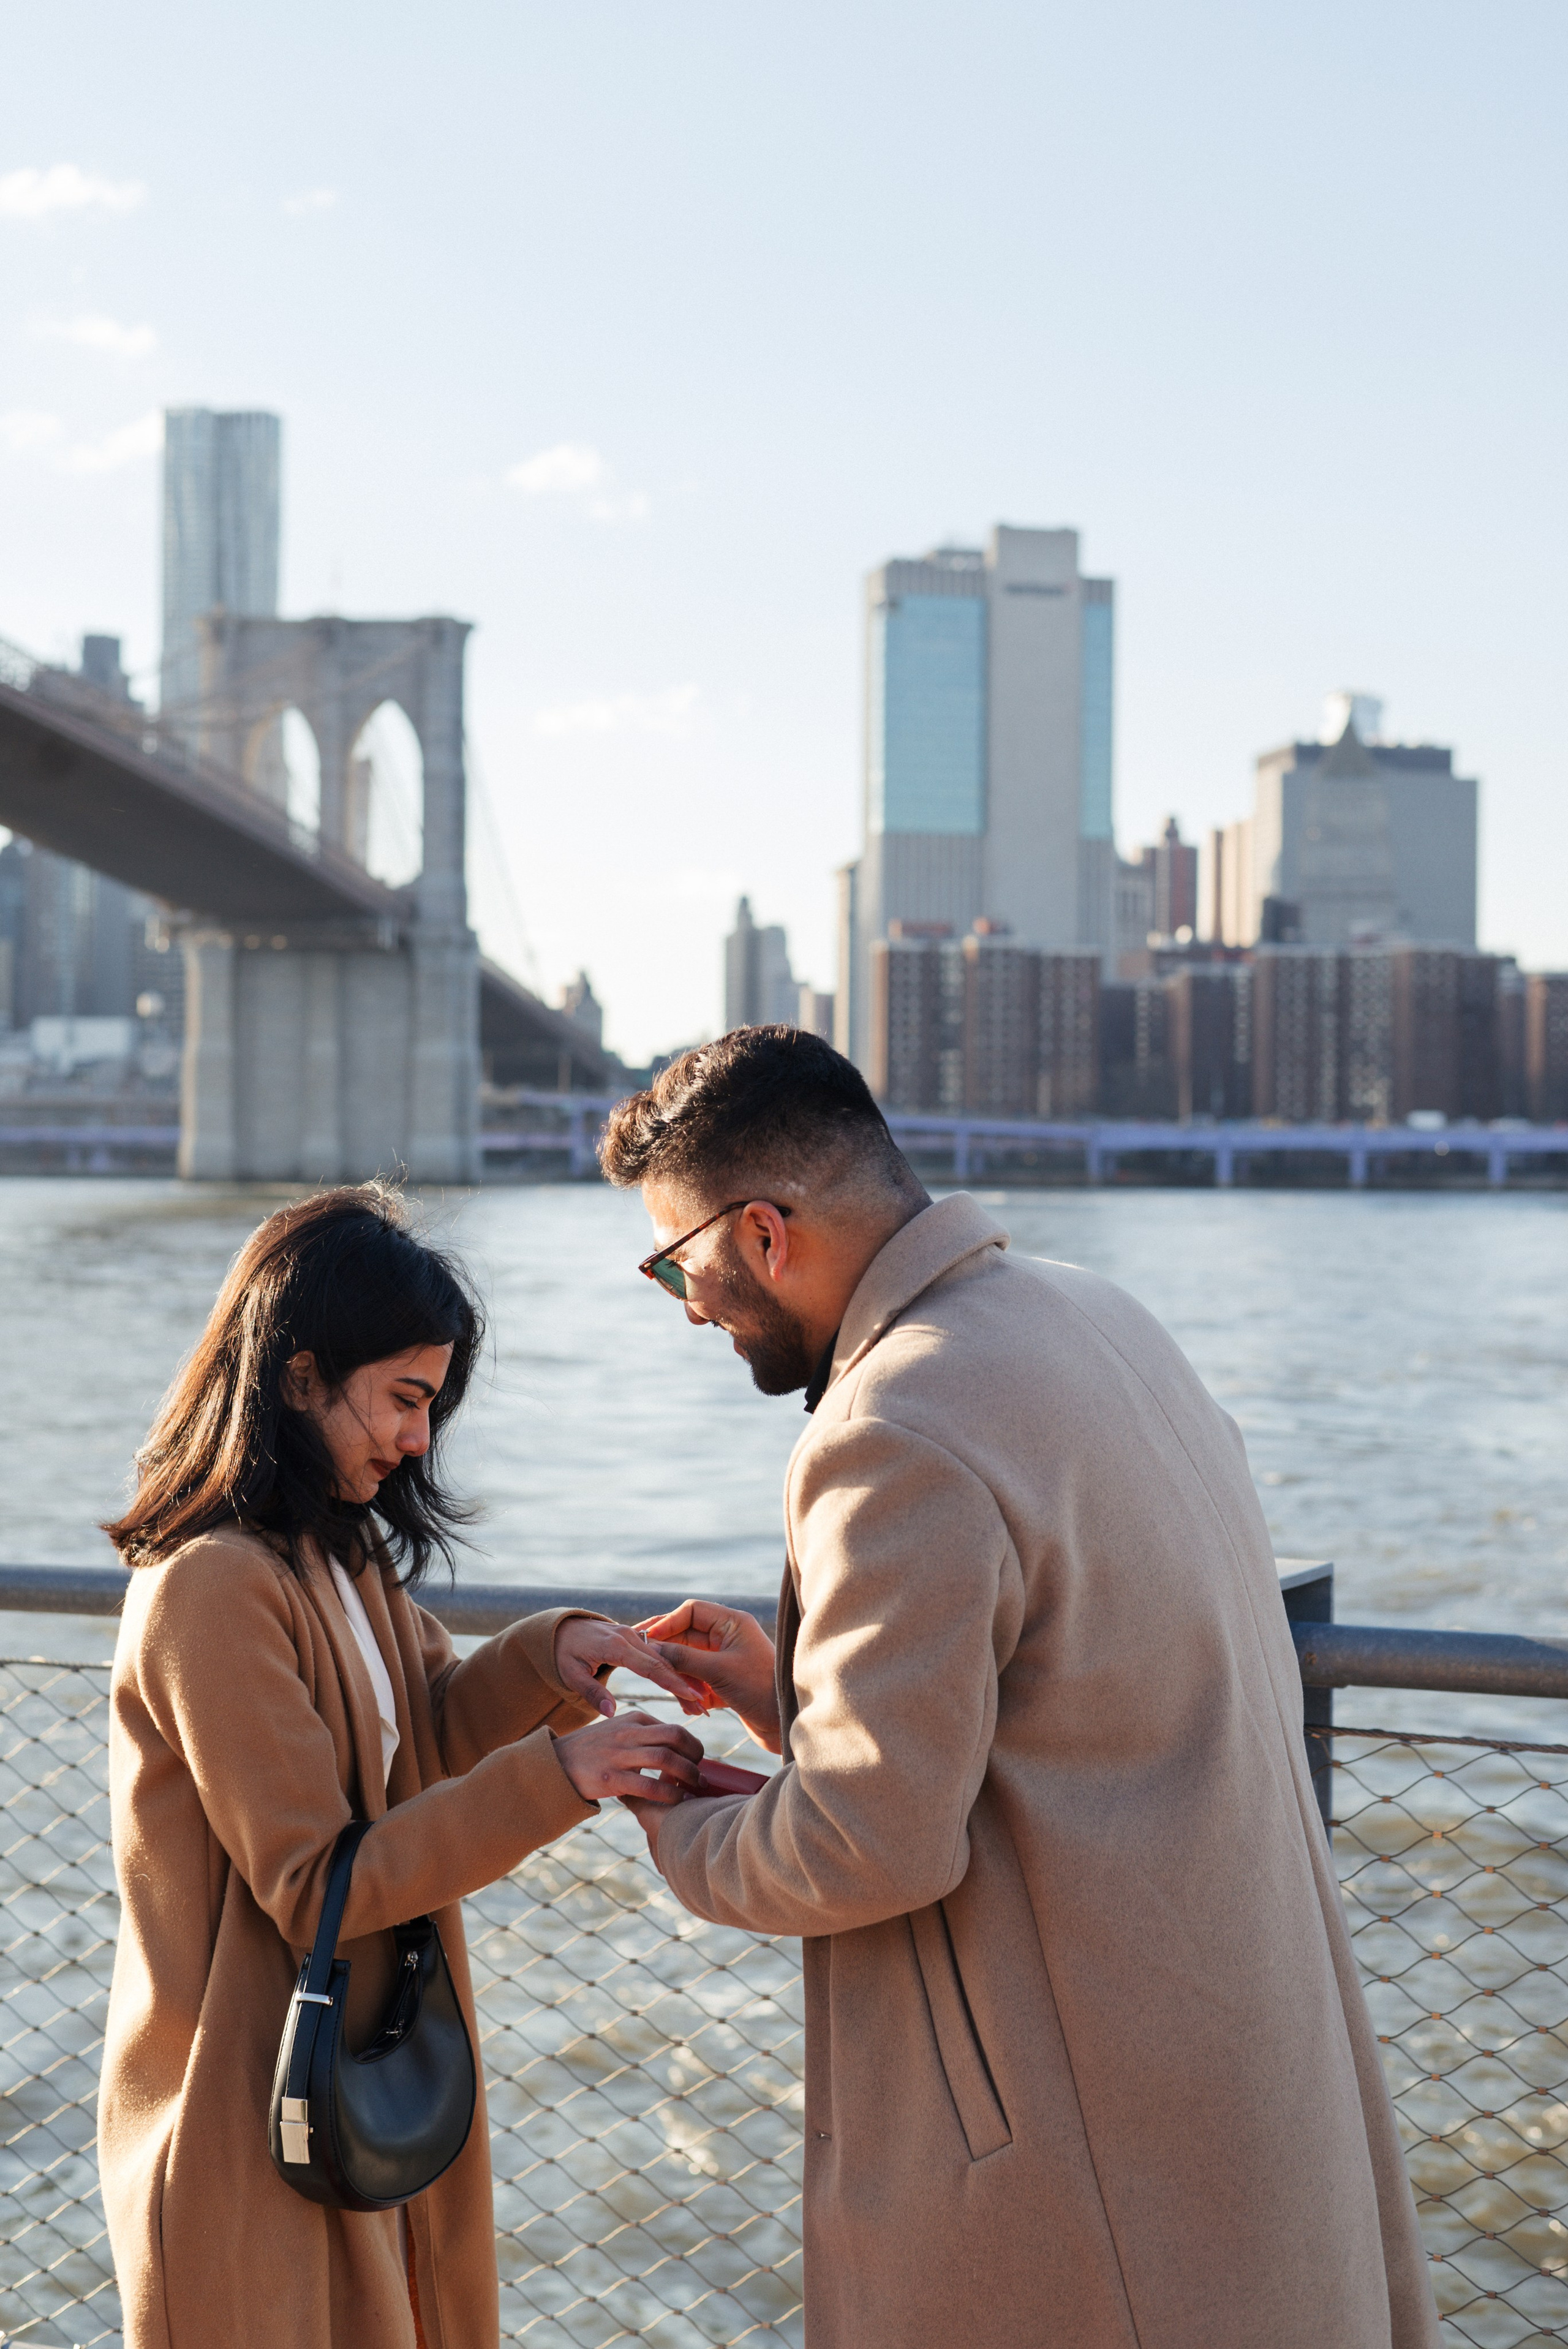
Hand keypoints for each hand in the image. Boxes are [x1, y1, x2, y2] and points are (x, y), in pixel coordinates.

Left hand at [553, 1615, 712, 1717]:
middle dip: (685, 1683)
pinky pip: (659, 1655)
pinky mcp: (637, 1639)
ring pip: (666, 1658)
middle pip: (664, 1662)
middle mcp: (629, 1637)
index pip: (649, 1665)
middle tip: (702, 1705)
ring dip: (683, 1678)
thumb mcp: (570, 1674)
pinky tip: (687, 1687)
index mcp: (615, 1645)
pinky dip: (674, 1671)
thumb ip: (591, 1692)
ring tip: (701, 1702)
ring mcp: (634, 1636)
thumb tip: (611, 1713)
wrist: (561, 1629)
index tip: (690, 1695)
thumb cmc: (564, 1654)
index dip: (671, 1681)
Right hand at [554, 1709, 704, 1805]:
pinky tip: (677, 1801)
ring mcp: (620, 1755)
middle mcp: (629, 1732)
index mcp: (633, 1718)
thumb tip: (674, 1745)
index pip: (674, 1728)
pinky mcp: (612, 1778)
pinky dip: (669, 1794)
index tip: (697, 1761)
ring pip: (666, 1759)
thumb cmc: (593, 1749)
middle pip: (676, 1737)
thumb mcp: (618, 1729)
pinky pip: (649, 1785)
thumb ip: (643, 1733)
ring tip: (695, 1788)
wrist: (556, 1763)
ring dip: (688, 1775)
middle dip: (696, 1757)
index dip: (692, 1745)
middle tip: (701, 1774)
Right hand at [636, 1600, 781, 1753]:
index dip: (667, 1623)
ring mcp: (725, 1660)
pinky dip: (691, 1693)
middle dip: (670, 1656)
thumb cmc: (760, 1690)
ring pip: (688, 1661)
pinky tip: (696, 1709)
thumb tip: (653, 1647)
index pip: (691, 1611)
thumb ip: (683, 1657)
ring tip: (688, 1700)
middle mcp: (728, 1637)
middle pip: (686, 1636)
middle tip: (648, 1667)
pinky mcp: (724, 1682)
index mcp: (732, 1623)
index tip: (647, 1639)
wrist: (787, 1724)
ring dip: (682, 1680)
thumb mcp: (718, 1671)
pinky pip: (696, 1680)